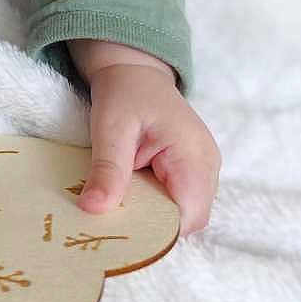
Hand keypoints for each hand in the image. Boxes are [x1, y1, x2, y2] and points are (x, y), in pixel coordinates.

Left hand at [67, 42, 219, 235]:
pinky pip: (175, 199)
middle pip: (186, 219)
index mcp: (195, 157)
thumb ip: (107, 169)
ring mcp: (202, 169)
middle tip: (111, 220)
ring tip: (117, 204)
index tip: (119, 232)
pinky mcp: (189, 170)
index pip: (187, 217)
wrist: (133, 69)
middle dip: (150, 224)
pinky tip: (127, 193)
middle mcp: (207, 167)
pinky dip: (152, 202)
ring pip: (181, 213)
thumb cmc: (124, 92)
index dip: (155, 230)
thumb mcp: (110, 127)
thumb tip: (93, 209)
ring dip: (150, 213)